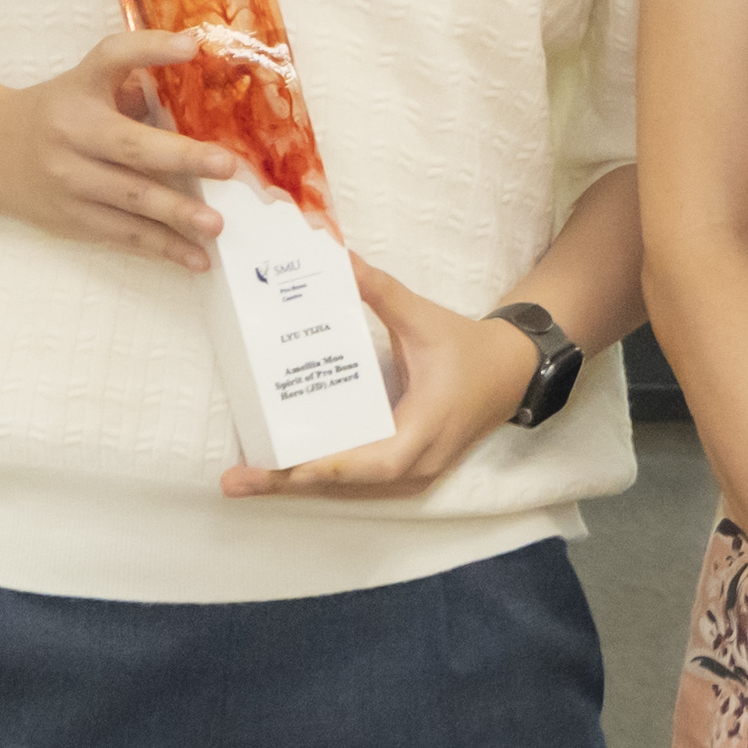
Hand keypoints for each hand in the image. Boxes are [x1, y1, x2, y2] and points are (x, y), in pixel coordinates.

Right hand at [0, 28, 239, 267]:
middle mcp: (71, 135)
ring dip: (175, 215)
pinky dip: (162, 248)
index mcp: (79, 92)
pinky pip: (123, 234)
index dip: (150, 50)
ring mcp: (69, 182)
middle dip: (182, 157)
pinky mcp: (71, 219)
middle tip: (227, 166)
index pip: (113, 60)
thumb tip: (203, 76)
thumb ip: (131, 80)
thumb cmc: (55, 112)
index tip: (192, 46)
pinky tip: (196, 258)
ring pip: (129, 200)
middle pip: (131, 147)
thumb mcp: (82, 83)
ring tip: (215, 225)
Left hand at [221, 262, 527, 499]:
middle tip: (235, 481)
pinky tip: (283, 473)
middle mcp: (421, 461)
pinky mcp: (409, 471)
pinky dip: (323, 480)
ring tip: (244, 482)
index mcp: (427, 427)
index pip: (376, 460)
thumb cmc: (468, 347)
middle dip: (291, 484)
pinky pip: (361, 483)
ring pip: (352, 490)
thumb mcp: (423, 317)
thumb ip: (380, 291)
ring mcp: (416, 473)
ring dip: (300, 487)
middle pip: (350, 485)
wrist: (512, 370)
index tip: (286, 468)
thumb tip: (336, 257)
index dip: (330, 467)